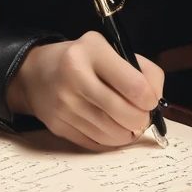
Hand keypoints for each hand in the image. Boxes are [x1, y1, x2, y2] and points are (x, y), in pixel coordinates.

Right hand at [6, 32, 163, 150]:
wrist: (35, 73)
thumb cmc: (83, 60)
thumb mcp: (109, 49)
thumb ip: (140, 69)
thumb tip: (155, 101)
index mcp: (92, 51)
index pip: (135, 85)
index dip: (151, 98)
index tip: (150, 99)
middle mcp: (75, 77)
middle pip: (126, 114)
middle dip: (142, 119)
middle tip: (142, 115)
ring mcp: (65, 104)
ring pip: (113, 133)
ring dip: (128, 132)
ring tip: (128, 122)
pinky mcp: (59, 126)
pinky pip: (97, 143)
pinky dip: (111, 140)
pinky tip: (112, 128)